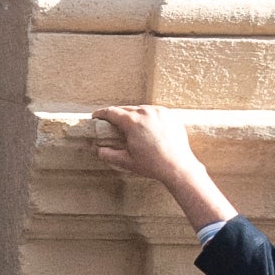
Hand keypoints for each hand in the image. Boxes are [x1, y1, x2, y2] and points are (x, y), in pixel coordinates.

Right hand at [92, 104, 233, 232]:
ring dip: (132, 115)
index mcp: (133, 122)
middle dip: (116, 114)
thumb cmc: (152, 164)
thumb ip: (108, 154)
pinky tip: (146, 126)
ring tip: (129, 125)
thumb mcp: (126, 161)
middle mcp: (146, 112)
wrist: (178, 166)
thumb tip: (97, 149)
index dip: (101, 114)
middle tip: (111, 122)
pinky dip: (147, 116)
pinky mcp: (170, 115)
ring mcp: (159, 112)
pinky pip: (154, 112)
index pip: (112, 112)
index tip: (96, 116)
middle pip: (125, 109)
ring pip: (140, 109)